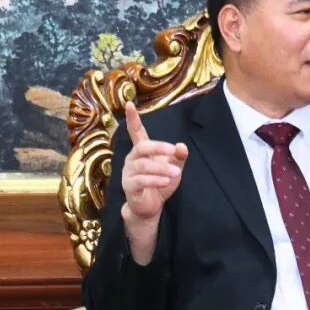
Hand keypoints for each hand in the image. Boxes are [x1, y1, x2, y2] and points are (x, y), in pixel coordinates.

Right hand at [121, 101, 187, 220]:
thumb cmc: (161, 182)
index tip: (130, 104)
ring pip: (143, 165)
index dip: (133, 118)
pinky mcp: (129, 187)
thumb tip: (181, 145)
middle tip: (173, 150)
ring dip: (161, 168)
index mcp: (142, 151)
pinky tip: (166, 181)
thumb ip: (178, 156)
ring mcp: (129, 173)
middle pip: (142, 147)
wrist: (152, 206)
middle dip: (158, 147)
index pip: (136, 132)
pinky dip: (155, 180)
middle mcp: (132, 159)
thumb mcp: (174, 167)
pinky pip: (140, 181)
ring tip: (175, 172)